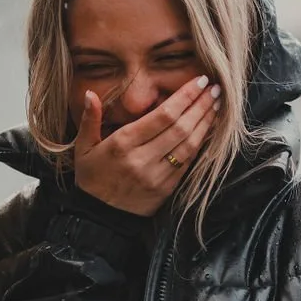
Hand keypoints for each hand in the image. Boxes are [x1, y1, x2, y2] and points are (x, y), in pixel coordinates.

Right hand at [74, 76, 220, 216]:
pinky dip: (201, 144)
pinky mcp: (166, 189)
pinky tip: (209, 129)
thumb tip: (89, 94)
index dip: (184, 97)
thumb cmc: (92, 179)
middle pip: (180, 127)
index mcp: (123, 144)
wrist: (99, 219)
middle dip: (200, 105)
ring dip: (206, 123)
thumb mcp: (83, 149)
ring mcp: (156, 176)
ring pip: (188, 145)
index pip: (162, 116)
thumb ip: (89, 120)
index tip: (199, 81)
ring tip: (217, 104)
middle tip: (215, 88)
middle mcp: (142, 159)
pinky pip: (188, 163)